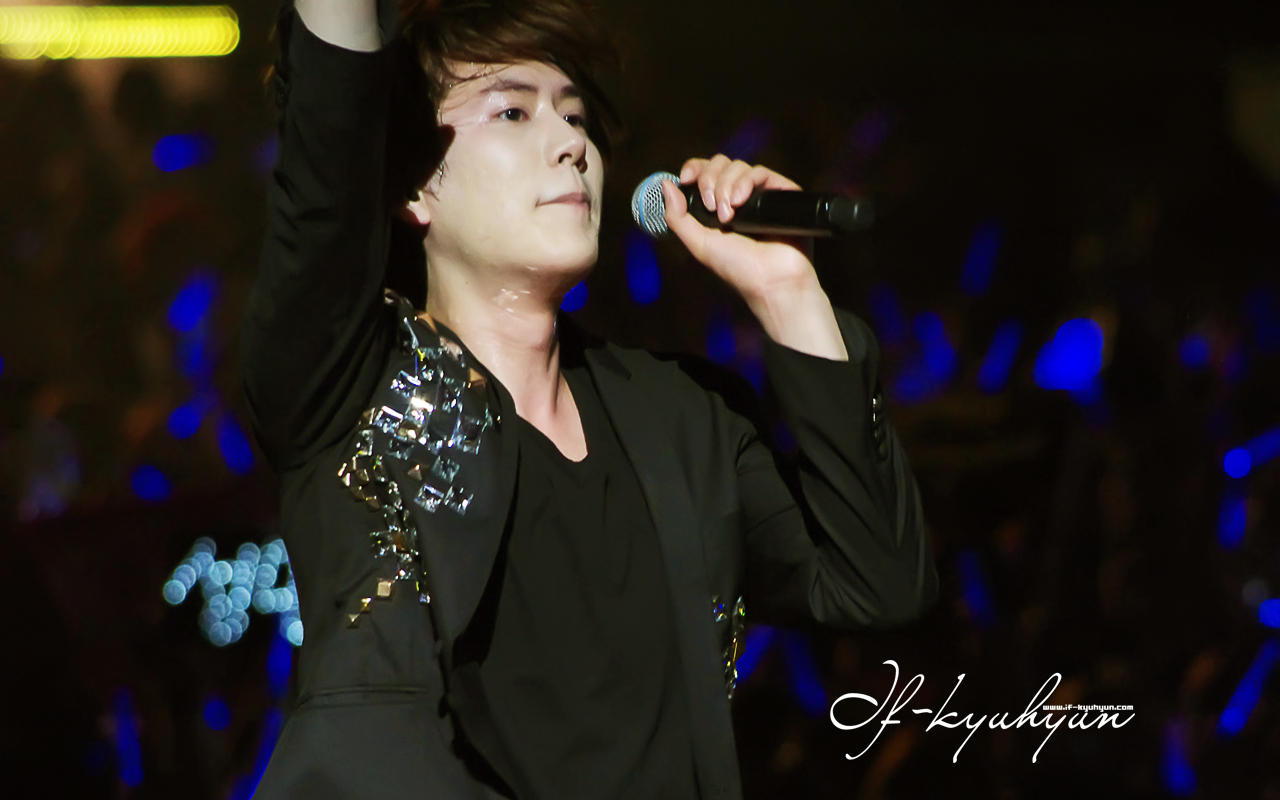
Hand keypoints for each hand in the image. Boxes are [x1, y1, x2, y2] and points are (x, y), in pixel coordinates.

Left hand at [662, 155, 848, 360]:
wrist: (771, 281)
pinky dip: (746, 182)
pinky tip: (741, 202)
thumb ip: (677, 217)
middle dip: (710, 181)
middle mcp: (739, 196)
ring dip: (726, 187)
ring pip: (738, 166)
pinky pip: (760, 172)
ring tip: (729, 215)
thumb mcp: (698, 244)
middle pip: (720, 164)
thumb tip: (666, 185)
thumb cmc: (738, 269)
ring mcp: (761, 194)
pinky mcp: (781, 192)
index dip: (695, 168)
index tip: (685, 179)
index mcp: (718, 206)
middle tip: (712, 208)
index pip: (705, 171)